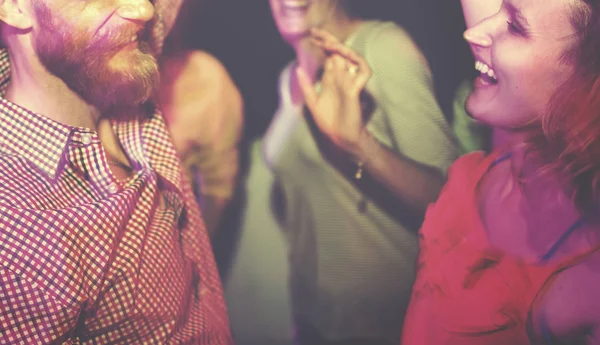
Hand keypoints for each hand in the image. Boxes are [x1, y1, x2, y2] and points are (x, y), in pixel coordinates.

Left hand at [296, 28, 372, 158]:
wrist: (340, 138)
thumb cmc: (329, 122)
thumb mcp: (313, 103)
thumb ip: (306, 86)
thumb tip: (298, 68)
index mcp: (331, 81)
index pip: (328, 58)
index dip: (323, 46)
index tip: (312, 37)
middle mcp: (341, 79)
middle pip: (339, 54)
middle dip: (330, 42)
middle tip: (317, 33)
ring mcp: (350, 83)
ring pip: (351, 59)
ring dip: (342, 49)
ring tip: (330, 44)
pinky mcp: (356, 90)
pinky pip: (363, 72)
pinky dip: (358, 62)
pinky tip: (347, 57)